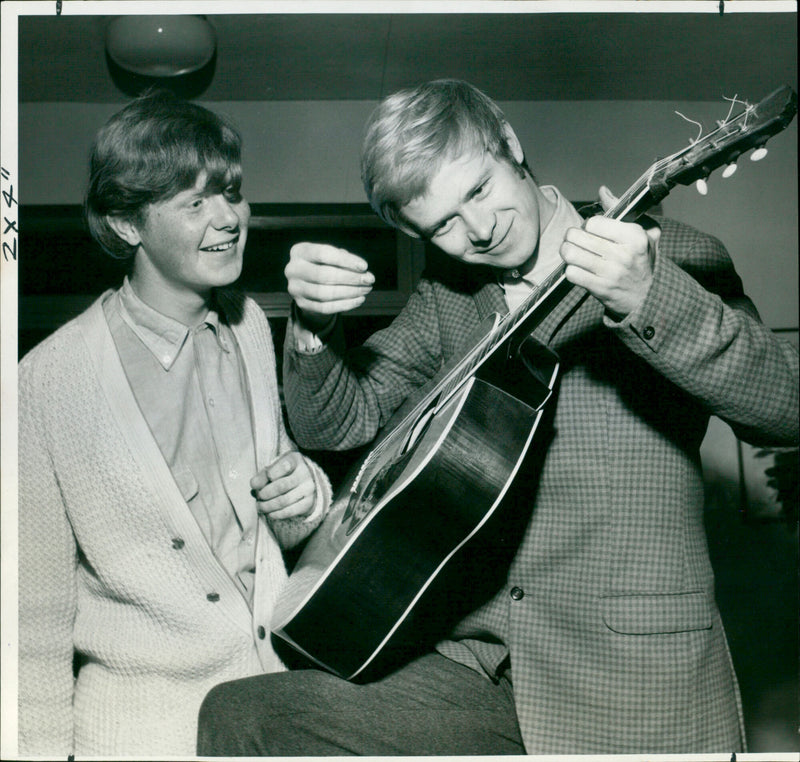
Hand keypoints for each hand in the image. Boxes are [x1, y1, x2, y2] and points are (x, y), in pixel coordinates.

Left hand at [251, 452, 316, 520]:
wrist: (303, 483)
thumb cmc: (283, 474)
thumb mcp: (273, 469)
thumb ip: (262, 476)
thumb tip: (254, 485)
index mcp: (295, 460)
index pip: (283, 466)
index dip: (268, 475)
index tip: (256, 483)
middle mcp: (304, 473)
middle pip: (281, 486)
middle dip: (264, 494)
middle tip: (258, 496)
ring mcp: (308, 488)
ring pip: (284, 501)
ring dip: (267, 506)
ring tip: (260, 506)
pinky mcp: (308, 503)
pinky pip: (289, 511)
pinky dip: (276, 514)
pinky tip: (269, 513)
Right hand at [285, 242, 374, 330]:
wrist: (309, 288)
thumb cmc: (324, 266)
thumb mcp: (331, 258)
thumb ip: (345, 260)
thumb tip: (363, 271)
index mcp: (299, 251)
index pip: (323, 253)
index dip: (345, 260)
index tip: (364, 266)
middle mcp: (292, 269)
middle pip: (323, 275)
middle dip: (350, 278)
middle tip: (369, 280)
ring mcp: (295, 288)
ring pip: (324, 293)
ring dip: (349, 292)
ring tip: (365, 290)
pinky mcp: (301, 304)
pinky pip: (325, 307)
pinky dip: (345, 304)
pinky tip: (358, 300)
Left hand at [560, 186, 659, 318]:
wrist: (648, 297)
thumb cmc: (642, 259)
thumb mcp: (643, 231)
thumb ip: (621, 209)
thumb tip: (602, 191)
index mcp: (635, 236)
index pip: (594, 222)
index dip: (588, 225)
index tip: (592, 231)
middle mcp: (623, 254)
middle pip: (577, 236)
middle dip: (572, 237)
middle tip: (577, 241)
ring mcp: (610, 273)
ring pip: (570, 254)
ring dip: (567, 252)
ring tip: (573, 253)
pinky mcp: (600, 289)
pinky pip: (571, 273)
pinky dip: (571, 270)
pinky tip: (579, 269)